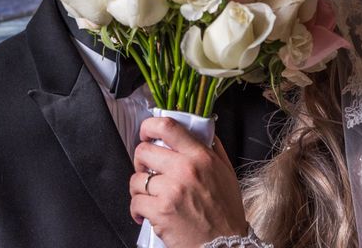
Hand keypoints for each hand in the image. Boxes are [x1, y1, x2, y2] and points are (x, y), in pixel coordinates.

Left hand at [130, 116, 247, 247]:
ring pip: (136, 178)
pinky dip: (137, 209)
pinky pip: (135, 201)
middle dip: (141, 160)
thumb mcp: (226, 172)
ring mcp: (171, 191)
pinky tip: (146, 213)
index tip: (147, 132)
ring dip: (139, 187)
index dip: (150, 126)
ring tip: (149, 195)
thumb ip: (212, 148)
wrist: (225, 244)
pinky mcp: (161, 212)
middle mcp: (185, 170)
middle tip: (147, 170)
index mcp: (201, 157)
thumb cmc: (226, 211)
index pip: (168, 127)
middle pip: (144, 151)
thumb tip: (198, 130)